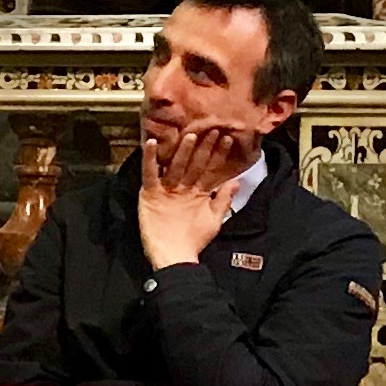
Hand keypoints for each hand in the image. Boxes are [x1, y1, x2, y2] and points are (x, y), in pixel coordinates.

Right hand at [135, 123, 254, 270]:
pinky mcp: (150, 193)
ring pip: (175, 165)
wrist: (174, 256)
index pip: (209, 170)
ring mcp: (166, 189)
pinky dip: (149, 159)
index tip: (227, 139)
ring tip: (190, 135)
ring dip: (182, 151)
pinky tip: (151, 143)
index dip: (217, 156)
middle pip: (193, 164)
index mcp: (197, 192)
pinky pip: (150, 173)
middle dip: (203, 148)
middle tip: (212, 128)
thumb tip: (236, 180)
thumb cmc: (195, 240)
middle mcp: (182, 187)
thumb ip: (223, 200)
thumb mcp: (213, 220)